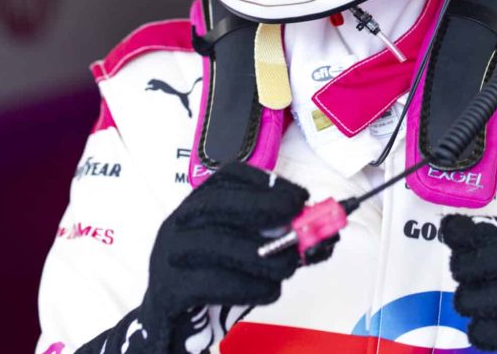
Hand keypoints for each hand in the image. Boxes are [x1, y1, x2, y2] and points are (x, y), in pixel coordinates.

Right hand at [85, 163, 333, 353]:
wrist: (171, 320)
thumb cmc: (215, 277)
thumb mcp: (246, 250)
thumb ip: (280, 238)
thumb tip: (326, 234)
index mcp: (199, 203)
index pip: (230, 177)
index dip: (267, 183)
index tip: (299, 197)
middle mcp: (180, 222)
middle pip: (220, 203)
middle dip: (266, 209)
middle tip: (300, 226)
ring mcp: (170, 254)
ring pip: (218, 243)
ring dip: (264, 256)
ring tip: (288, 269)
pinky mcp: (170, 288)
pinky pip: (213, 281)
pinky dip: (249, 286)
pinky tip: (268, 291)